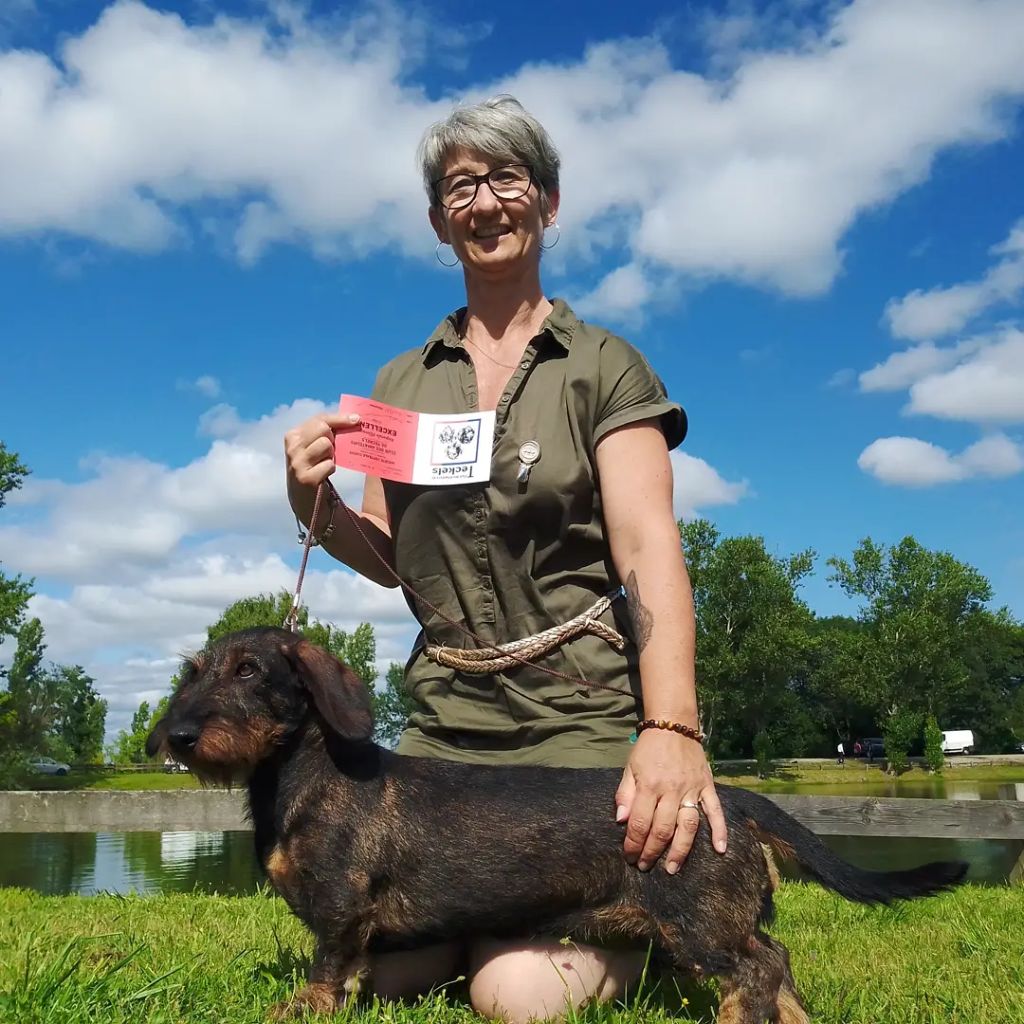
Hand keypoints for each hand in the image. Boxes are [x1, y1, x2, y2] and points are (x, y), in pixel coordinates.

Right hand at [284, 411, 360, 489]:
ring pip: (326, 445)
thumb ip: (325, 431)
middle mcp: (292, 447)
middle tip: (331, 450)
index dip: (339, 418)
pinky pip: (329, 464)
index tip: (356, 418)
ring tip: (324, 462)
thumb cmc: (313, 468)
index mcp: (293, 435)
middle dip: (332, 438)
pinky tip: (324, 474)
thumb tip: (354, 418)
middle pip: (323, 428)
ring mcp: (297, 463)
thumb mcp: (313, 446)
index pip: (319, 419)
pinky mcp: (306, 478)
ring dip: (331, 455)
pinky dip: (330, 469)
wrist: (303, 500)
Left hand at [615, 729, 726, 873]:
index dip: (633, 843)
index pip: (640, 821)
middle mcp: (671, 790)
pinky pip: (715, 811)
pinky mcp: (707, 787)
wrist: (673, 725)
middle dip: (652, 851)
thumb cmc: (649, 748)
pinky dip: (720, 830)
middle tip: (645, 866)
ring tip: (672, 868)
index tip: (629, 856)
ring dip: (680, 850)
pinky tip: (720, 849)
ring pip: (687, 826)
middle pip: (662, 829)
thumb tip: (621, 821)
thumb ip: (624, 794)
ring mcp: (692, 789)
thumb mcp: (630, 767)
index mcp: (649, 785)